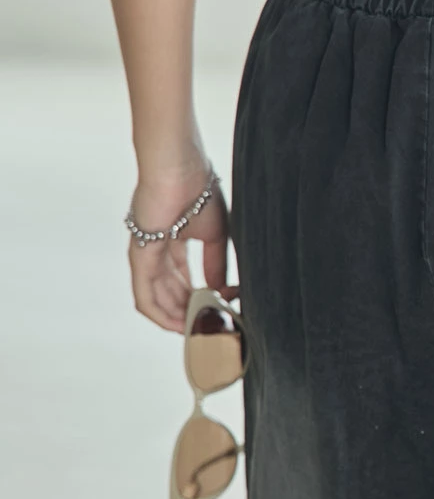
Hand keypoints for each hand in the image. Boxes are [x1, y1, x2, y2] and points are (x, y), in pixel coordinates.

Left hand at [127, 160, 239, 332]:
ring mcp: (146, 256)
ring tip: (198, 329)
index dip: (207, 295)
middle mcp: (156, 252)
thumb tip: (221, 289)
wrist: (180, 169)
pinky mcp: (140, 259)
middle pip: (171, 293)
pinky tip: (178, 325)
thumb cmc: (197, 190)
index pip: (186, 280)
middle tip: (211, 323)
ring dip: (178, 318)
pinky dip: (161, 315)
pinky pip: (145, 297)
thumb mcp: (215, 235)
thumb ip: (216, 264)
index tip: (229, 300)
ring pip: (158, 300)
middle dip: (192, 311)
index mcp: (174, 243)